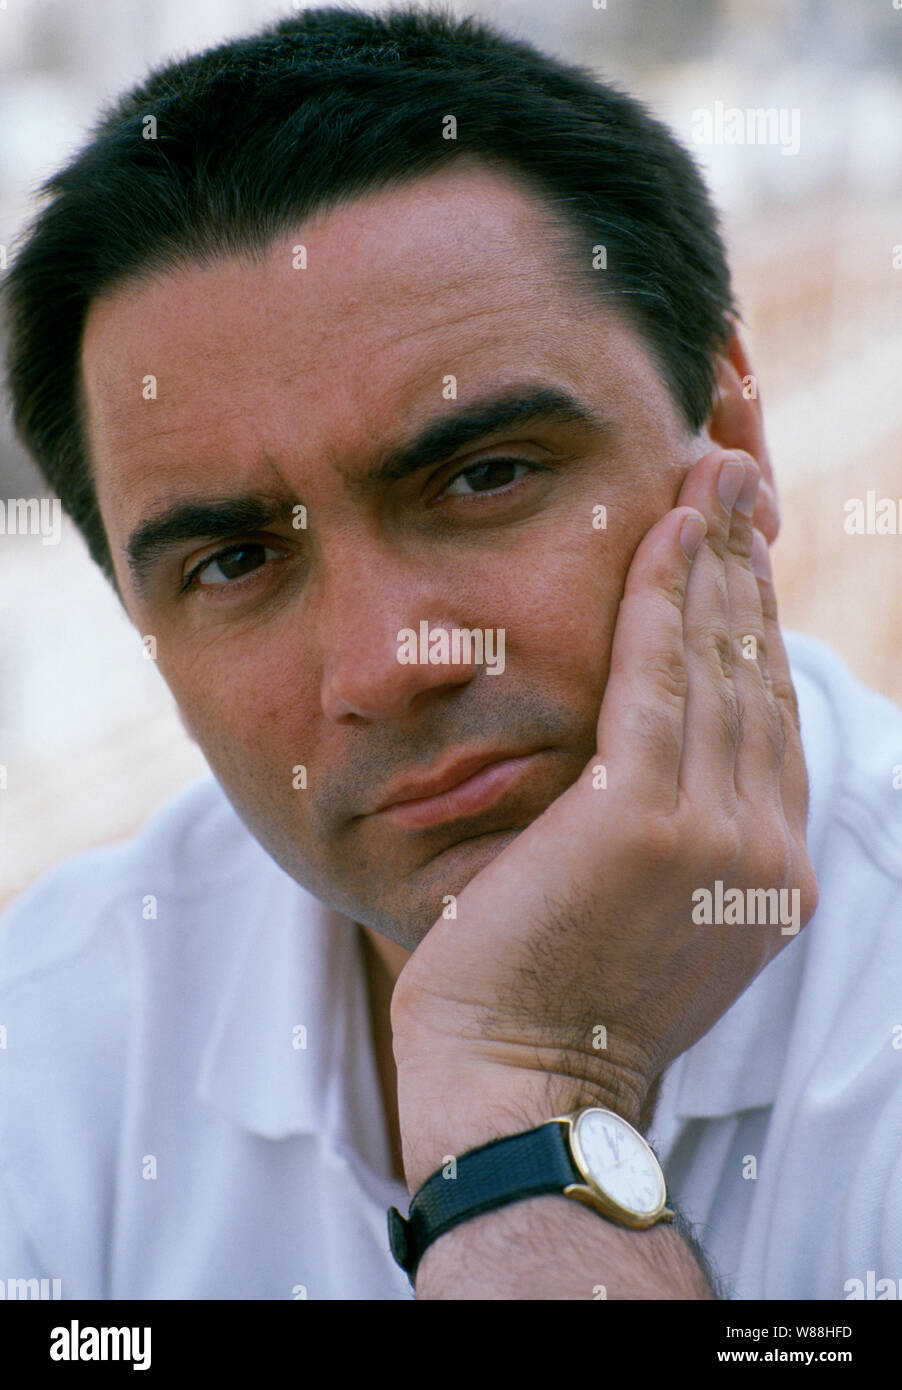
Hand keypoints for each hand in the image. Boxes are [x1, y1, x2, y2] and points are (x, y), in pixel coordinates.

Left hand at [391, 447, 817, 1190]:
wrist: (521, 1083)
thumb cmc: (555, 1002)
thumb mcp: (646, 920)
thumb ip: (674, 840)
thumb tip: (652, 768)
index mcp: (766, 869)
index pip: (768, 717)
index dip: (757, 626)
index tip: (740, 555)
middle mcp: (762, 843)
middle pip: (760, 673)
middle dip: (748, 568)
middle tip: (739, 480)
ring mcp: (713, 830)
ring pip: (721, 660)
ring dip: (715, 559)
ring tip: (711, 477)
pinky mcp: (643, 815)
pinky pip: (661, 673)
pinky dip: (664, 594)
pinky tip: (663, 530)